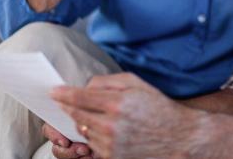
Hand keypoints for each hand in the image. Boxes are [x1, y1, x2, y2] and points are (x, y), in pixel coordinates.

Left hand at [51, 73, 204, 158]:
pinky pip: (92, 144)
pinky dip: (94, 135)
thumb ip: (108, 81)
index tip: (53, 92)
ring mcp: (111, 143)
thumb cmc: (158, 107)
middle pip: (76, 115)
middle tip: (63, 102)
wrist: (179, 137)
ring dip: (83, 122)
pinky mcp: (113, 157)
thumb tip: (85, 86)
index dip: (63, 94)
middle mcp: (111, 124)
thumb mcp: (137, 84)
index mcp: (117, 103)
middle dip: (67, 108)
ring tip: (98, 116)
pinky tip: (107, 129)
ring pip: (83, 130)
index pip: (80, 97)